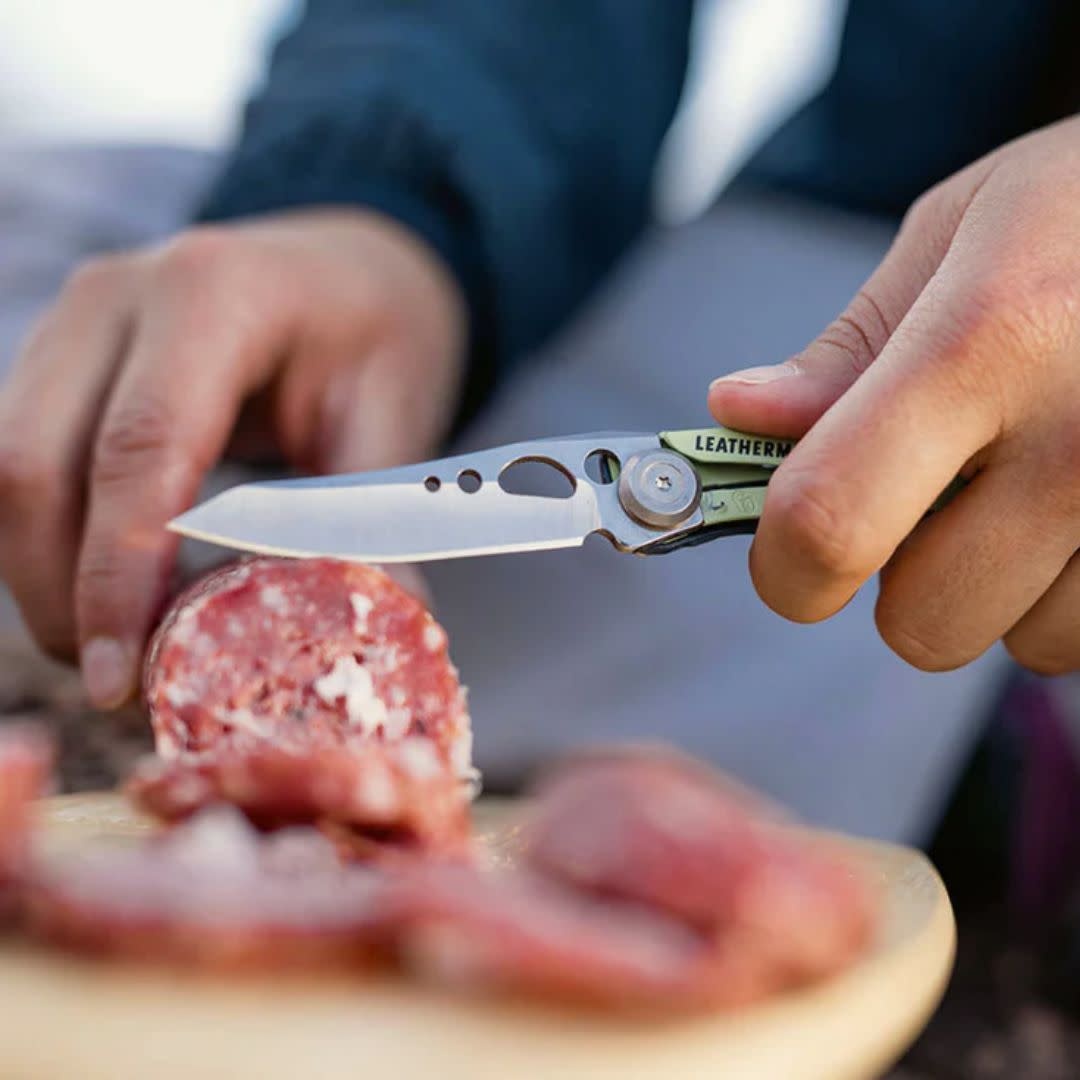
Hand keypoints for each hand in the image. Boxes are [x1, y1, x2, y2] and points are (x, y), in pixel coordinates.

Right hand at [0, 210, 464, 704]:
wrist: (352, 266)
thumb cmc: (378, 331)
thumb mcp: (394, 411)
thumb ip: (363, 516)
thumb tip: (370, 627)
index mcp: (213, 295)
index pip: (138, 447)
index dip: (117, 571)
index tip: (123, 670)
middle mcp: (118, 298)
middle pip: (36, 462)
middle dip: (58, 592)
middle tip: (117, 681)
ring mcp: (75, 321)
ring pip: (7, 466)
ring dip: (42, 573)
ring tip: (115, 647)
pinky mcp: (62, 357)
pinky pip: (24, 459)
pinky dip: (49, 539)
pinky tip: (109, 590)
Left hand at [709, 116, 1079, 675]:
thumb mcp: (963, 231)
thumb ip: (849, 347)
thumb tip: (739, 413)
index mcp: (989, 339)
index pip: (832, 522)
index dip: (785, 569)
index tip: (786, 561)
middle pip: (926, 622)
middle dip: (902, 582)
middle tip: (933, 501)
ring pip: (1025, 640)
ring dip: (1005, 587)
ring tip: (1036, 481)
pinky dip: (1074, 591)